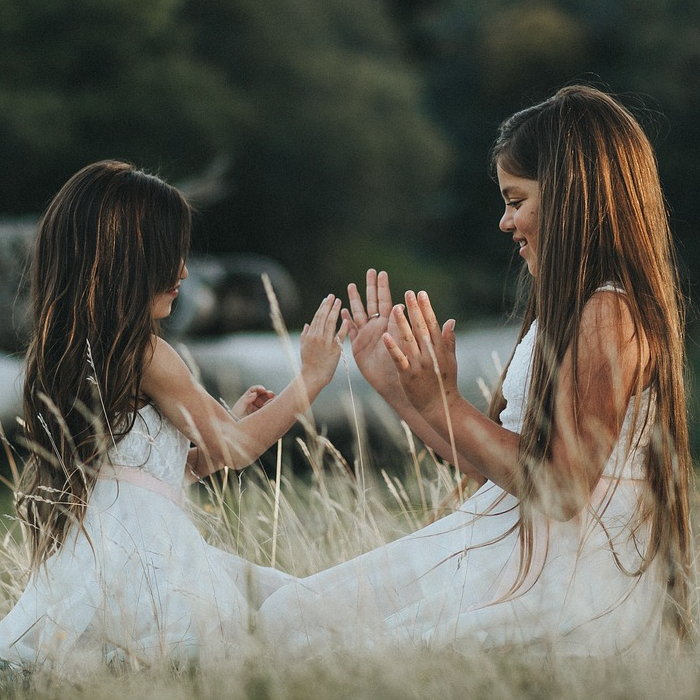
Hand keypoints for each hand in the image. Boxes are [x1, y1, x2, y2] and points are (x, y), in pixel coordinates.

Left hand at [231, 385, 274, 418]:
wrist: (236, 433)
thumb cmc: (234, 420)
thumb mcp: (238, 408)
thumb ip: (246, 399)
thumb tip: (254, 393)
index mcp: (246, 399)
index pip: (254, 391)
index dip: (258, 388)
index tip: (262, 390)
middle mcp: (254, 404)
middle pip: (263, 395)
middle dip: (267, 393)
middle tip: (271, 394)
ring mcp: (259, 410)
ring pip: (268, 402)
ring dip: (272, 400)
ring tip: (274, 401)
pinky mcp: (263, 417)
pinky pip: (269, 411)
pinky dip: (273, 409)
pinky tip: (274, 408)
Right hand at [300, 294, 348, 394]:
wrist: (312, 377)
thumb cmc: (308, 363)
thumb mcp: (303, 347)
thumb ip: (305, 334)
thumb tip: (307, 324)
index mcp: (310, 335)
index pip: (317, 317)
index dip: (322, 307)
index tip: (326, 298)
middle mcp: (317, 336)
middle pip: (323, 317)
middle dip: (328, 305)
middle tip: (333, 296)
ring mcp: (326, 342)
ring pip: (330, 323)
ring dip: (335, 311)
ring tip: (339, 301)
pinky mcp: (334, 349)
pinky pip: (339, 336)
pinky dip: (343, 327)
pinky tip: (347, 319)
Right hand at [341, 269, 401, 398]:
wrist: (392, 382)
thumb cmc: (402, 363)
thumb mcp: (402, 341)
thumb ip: (399, 324)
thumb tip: (401, 304)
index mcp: (389, 324)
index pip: (385, 300)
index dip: (382, 287)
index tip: (381, 272)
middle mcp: (377, 327)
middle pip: (371, 302)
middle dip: (370, 287)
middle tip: (369, 271)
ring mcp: (366, 335)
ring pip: (358, 313)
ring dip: (354, 299)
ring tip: (351, 286)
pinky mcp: (357, 345)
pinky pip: (349, 330)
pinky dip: (345, 320)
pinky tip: (341, 310)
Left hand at [382, 290, 458, 416]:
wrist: (441, 407)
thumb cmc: (445, 383)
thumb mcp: (450, 360)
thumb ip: (449, 340)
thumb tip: (451, 320)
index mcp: (439, 349)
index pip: (432, 324)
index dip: (426, 308)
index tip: (420, 293)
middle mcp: (430, 354)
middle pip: (421, 328)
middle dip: (414, 310)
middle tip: (408, 293)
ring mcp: (418, 364)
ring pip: (409, 340)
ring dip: (402, 323)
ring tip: (395, 308)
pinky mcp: (407, 375)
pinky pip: (398, 359)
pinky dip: (392, 347)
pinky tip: (385, 335)